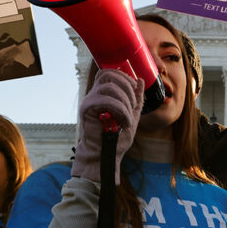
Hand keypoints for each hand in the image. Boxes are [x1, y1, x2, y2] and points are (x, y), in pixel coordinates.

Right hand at [72, 69, 143, 183]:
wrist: (106, 154)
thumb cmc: (117, 138)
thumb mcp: (132, 115)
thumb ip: (136, 99)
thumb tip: (140, 80)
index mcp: (103, 94)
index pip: (108, 72)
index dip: (124, 76)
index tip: (135, 90)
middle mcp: (94, 95)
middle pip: (108, 74)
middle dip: (127, 86)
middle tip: (134, 104)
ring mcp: (89, 101)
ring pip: (109, 86)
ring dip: (125, 101)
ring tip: (129, 116)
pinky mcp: (86, 110)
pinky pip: (106, 100)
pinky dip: (120, 109)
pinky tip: (124, 121)